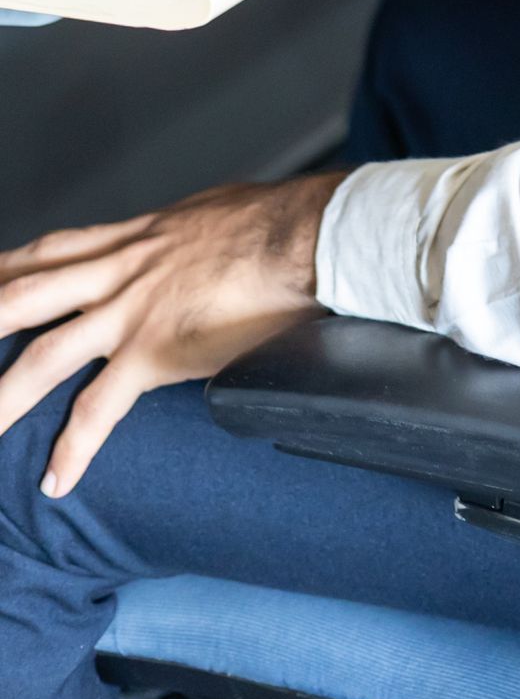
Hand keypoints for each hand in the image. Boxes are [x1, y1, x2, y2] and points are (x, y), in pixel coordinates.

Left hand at [0, 172, 341, 495]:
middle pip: (24, 295)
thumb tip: (187, 241)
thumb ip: (181, 238)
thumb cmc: (276, 222)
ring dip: (1, 398)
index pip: (50, 251)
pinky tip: (56, 481)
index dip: (7, 269)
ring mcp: (133, 311)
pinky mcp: (158, 349)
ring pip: (44, 355)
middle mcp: (121, 270)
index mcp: (134, 239)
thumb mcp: (210, 216)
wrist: (310, 235)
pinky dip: (75, 447)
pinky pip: (102, 407)